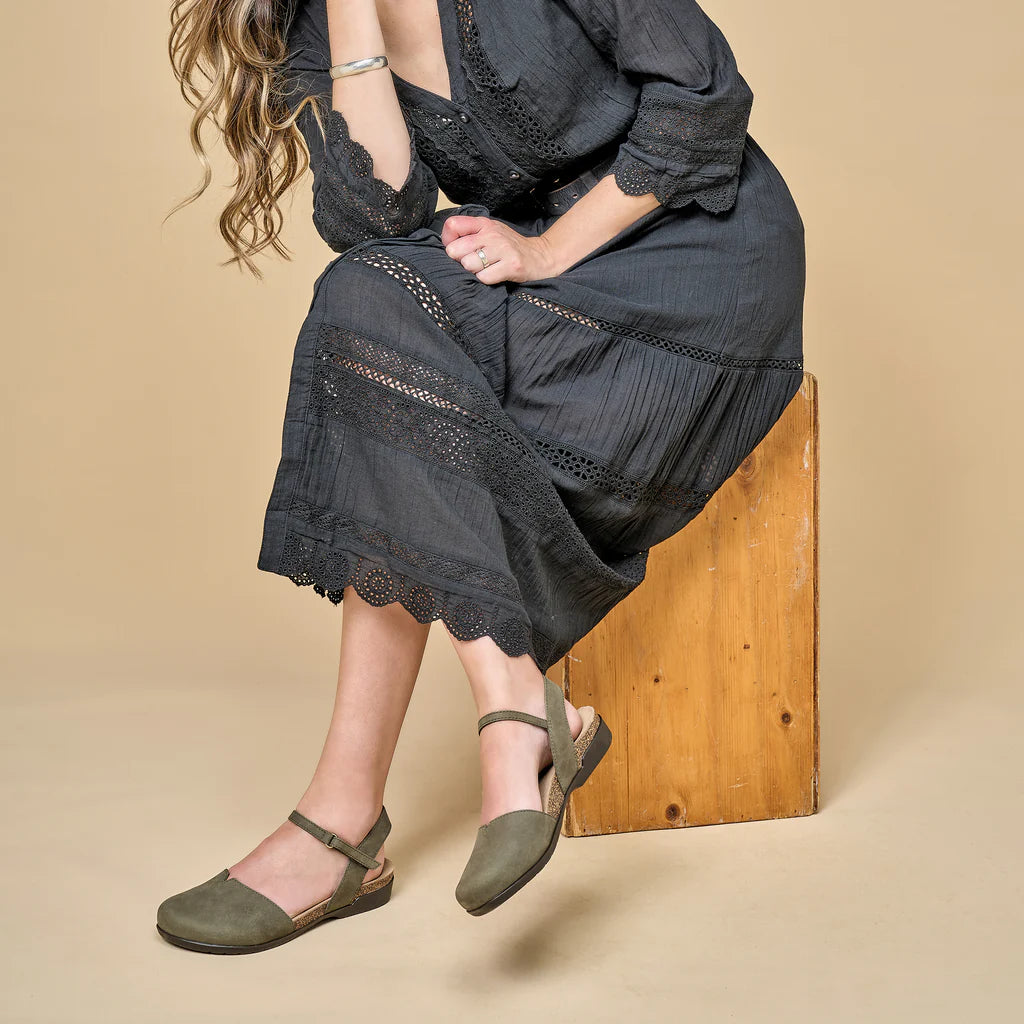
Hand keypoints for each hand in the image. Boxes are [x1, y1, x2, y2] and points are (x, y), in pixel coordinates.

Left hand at [440, 214, 563, 283]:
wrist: (540, 256)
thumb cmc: (509, 247)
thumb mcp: (490, 232)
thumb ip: (469, 234)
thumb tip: (447, 246)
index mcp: (484, 224)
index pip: (452, 226)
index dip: (448, 241)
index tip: (457, 249)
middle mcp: (492, 234)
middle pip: (455, 250)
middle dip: (460, 261)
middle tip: (473, 262)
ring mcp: (503, 249)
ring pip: (468, 264)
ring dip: (474, 271)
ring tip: (486, 268)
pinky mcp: (512, 266)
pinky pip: (484, 277)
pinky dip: (486, 280)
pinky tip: (495, 275)